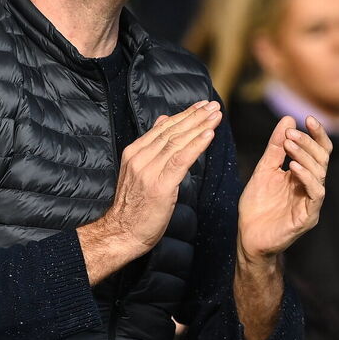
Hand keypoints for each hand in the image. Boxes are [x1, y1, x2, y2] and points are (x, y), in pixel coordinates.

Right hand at [78, 101, 220, 282]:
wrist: (122, 233)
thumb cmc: (134, 207)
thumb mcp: (139, 171)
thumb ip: (151, 146)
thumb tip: (163, 120)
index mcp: (134, 152)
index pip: (164, 128)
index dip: (185, 115)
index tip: (202, 106)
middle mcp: (140, 158)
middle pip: (172, 131)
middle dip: (195, 116)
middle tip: (213, 106)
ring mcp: (149, 171)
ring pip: (178, 142)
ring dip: (200, 127)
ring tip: (216, 116)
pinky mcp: (160, 186)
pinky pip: (181, 160)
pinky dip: (196, 146)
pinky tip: (209, 135)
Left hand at [237, 115, 331, 263]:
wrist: (248, 237)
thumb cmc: (257, 207)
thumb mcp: (263, 170)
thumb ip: (275, 148)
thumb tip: (288, 120)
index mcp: (303, 175)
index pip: (318, 151)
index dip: (316, 134)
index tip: (307, 118)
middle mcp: (310, 187)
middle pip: (321, 159)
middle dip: (308, 143)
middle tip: (291, 134)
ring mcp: (311, 202)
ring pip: (320, 173)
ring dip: (305, 156)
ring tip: (290, 145)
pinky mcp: (308, 217)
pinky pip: (315, 194)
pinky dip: (306, 178)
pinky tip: (293, 167)